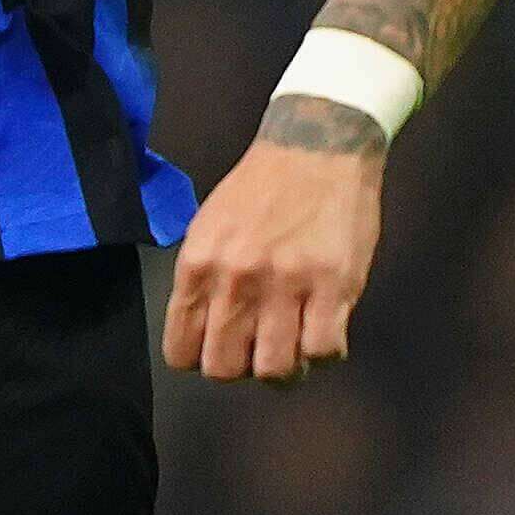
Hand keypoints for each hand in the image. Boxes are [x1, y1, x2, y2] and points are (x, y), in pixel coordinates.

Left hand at [161, 99, 386, 383]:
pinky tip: (326, 328)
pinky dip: (326, 353)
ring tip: (297, 343)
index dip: (203, 358)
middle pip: (225, 369)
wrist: (318, 143)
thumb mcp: (210, 227)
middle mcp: (236, 278)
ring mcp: (286, 282)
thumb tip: (203, 334)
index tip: (223, 347)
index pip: (181, 352)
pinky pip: (324, 351)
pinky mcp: (333, 284)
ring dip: (288, 367)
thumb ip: (202, 280)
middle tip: (261, 347)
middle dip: (244, 368)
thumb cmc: (263, 187)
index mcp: (199, 263)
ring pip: (276, 370)